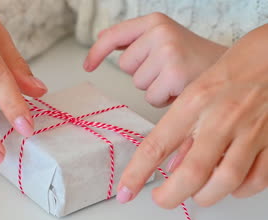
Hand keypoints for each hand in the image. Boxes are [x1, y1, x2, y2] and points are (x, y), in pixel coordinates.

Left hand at [84, 13, 226, 106]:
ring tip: (175, 78)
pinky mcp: (174, 74)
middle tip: (167, 69)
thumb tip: (101, 40)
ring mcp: (167, 52)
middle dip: (142, 73)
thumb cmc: (192, 59)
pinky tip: (179, 88)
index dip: (97, 52)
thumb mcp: (163, 40)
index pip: (114, 35)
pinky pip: (150, 97)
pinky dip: (163, 99)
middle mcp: (160, 33)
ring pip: (138, 83)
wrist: (228, 71)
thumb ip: (135, 40)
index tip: (87, 65)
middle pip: (125, 65)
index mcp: (155, 22)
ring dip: (153, 87)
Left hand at [115, 25, 267, 206]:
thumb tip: (171, 167)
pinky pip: (257, 179)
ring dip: (206, 196)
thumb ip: (184, 129)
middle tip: (162, 200)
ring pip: (225, 181)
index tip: (124, 192)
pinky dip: (240, 190)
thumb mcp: (197, 91)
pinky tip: (229, 187)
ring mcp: (250, 131)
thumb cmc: (234, 70)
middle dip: (171, 195)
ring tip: (196, 194)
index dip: (136, 174)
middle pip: (192, 173)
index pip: (156, 145)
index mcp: (193, 103)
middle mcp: (220, 119)